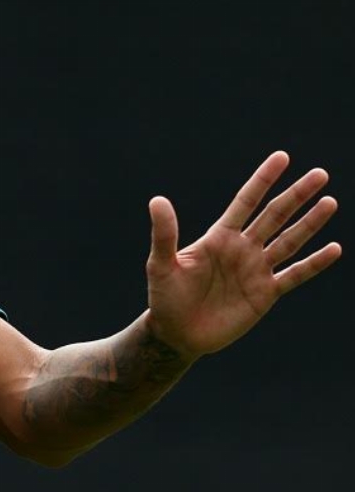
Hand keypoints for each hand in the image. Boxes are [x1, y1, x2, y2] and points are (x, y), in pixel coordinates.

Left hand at [143, 151, 340, 359]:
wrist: (176, 333)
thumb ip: (165, 234)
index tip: (282, 157)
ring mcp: (256, 270)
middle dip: (296, 195)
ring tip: (330, 202)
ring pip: (289, 241)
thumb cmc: (165, 296)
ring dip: (310, 223)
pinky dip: (314, 263)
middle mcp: (242, 248)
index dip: (263, 180)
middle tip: (320, 174)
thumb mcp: (161, 264)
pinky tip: (334, 248)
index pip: (246, 202)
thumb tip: (157, 200)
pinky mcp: (265, 293)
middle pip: (274, 216)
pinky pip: (295, 275)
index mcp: (219, 236)